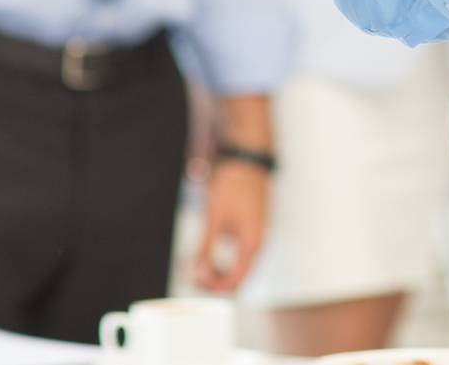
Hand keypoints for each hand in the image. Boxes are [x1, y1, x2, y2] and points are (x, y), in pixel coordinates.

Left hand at [191, 159, 268, 292]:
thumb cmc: (233, 185)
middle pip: (239, 277)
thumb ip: (205, 248)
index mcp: (251, 243)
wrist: (247, 161)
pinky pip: (239, 255)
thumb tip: (196, 274)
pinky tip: (208, 253)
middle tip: (191, 275)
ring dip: (218, 271)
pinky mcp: (251, 230)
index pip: (235, 281)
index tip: (194, 280)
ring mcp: (256, 236)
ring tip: (196, 265)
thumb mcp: (214, 217)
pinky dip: (224, 260)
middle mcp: (258, 243)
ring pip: (239, 267)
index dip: (213, 287)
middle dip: (214, 281)